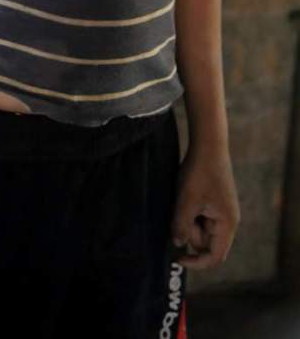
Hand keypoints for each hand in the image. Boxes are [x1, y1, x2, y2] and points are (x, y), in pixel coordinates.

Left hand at [171, 144, 239, 269]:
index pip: (215, 257)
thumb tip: (178, 244)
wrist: (208, 144)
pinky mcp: (214, 202)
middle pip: (206, 242)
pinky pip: (200, 215)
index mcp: (227, 224)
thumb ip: (182, 225)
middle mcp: (228, 221)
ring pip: (200, 228)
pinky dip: (190, 211)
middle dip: (189, 233)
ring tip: (183, 198)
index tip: (177, 258)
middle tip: (180, 211)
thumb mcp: (187, 200)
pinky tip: (186, 194)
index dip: (196, 262)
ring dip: (188, 220)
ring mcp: (221, 211)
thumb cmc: (199, 172)